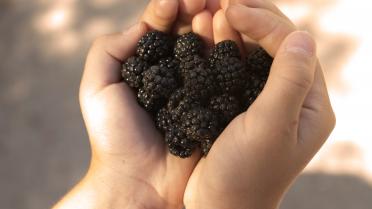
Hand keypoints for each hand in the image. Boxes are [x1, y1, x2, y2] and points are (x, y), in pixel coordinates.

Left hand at [53, 1, 209, 208]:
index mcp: (149, 66)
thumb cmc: (114, 135)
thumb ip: (109, 50)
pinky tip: (230, 36)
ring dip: (213, 26)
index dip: (167, 9)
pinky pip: (224, 75)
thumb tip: (144, 25)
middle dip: (195, 10)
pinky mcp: (216, 105)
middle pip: (188, 32)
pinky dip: (228, 53)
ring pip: (208, 48)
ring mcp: (198, 88)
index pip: (160, 27)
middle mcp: (176, 74)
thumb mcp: (97, 88)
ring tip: (216, 10)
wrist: (139, 180)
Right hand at [184, 1, 335, 208]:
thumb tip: (303, 35)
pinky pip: (236, 66)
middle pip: (277, 44)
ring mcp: (266, 99)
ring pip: (254, 52)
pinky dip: (223, 46)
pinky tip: (210, 30)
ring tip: (212, 9)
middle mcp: (292, 97)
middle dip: (251, 18)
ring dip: (235, 28)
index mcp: (309, 104)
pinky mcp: (242, 103)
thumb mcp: (271, 128)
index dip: (265, 23)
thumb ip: (289, 81)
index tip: (233, 7)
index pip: (293, 47)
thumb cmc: (245, 174)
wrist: (218, 206)